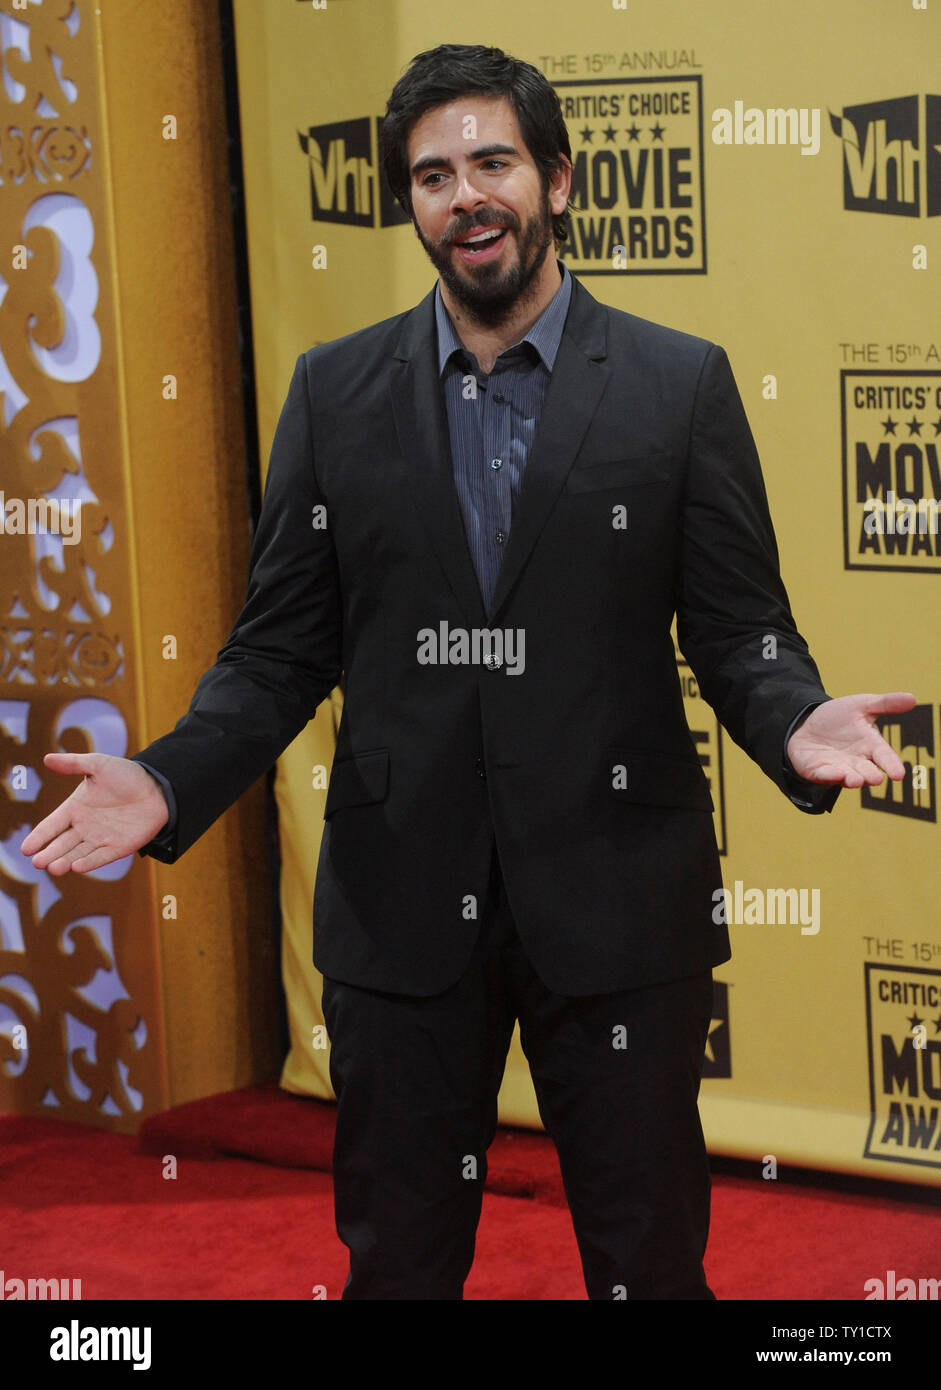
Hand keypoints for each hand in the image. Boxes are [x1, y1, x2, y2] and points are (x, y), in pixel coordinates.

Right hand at [20, 753, 169, 874]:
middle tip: (38, 862)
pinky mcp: (118, 847)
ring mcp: (100, 838)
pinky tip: (77, 866)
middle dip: (49, 854)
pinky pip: (100, 857)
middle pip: (62, 844)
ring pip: (77, 854)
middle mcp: (84, 827)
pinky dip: (89, 862)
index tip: (26, 849)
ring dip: (65, 861)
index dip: (39, 837)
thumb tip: (47, 758)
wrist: (158, 787)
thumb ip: (74, 764)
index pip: (52, 825)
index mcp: (75, 808)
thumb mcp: (98, 765)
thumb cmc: (126, 775)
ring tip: (53, 867)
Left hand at [786, 692, 916, 787]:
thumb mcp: (861, 705)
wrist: (808, 724)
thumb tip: (912, 698)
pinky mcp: (818, 770)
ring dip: (852, 779)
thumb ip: (885, 704)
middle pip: (867, 771)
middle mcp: (856, 761)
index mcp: (871, 746)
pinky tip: (835, 774)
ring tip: (857, 780)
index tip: (899, 774)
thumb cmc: (840, 718)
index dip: (892, 765)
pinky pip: (824, 774)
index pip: (885, 757)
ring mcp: (838, 768)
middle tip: (876, 779)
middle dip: (870, 775)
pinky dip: (829, 775)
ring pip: (847, 776)